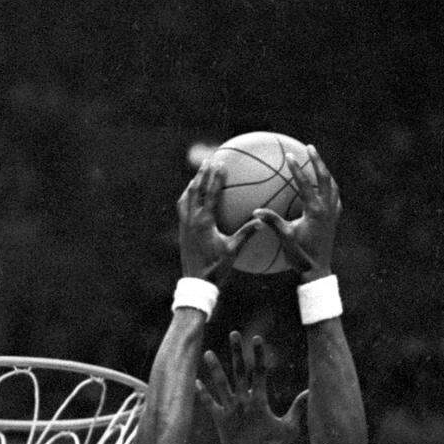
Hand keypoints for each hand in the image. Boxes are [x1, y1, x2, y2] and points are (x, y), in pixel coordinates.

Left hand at [178, 160, 258, 283]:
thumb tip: (262, 221)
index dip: (216, 177)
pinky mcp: (182, 232)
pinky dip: (188, 197)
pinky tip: (193, 196)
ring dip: (193, 183)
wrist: (197, 284)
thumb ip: (246, 234)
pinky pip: (182, 208)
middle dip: (202, 173)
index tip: (221, 162)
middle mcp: (191, 220)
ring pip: (186, 197)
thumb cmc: (216, 269)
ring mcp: (184, 225)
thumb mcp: (233, 251)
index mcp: (204, 222)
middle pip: (195, 190)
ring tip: (199, 173)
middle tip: (208, 158)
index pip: (210, 193)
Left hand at [199, 332, 307, 443]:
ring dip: (214, 368)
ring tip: (207, 352)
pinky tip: (196, 382)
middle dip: (236, 351)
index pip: (259, 372)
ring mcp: (230, 411)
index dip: (258, 354)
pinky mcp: (220, 421)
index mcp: (259, 401)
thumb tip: (308, 392)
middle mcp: (243, 402)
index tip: (256, 338)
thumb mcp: (290, 428)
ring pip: (221, 385)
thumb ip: (298, 408)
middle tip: (234, 334)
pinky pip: (210, 405)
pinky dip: (203, 394)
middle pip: (239, 372)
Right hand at [251, 144, 340, 277]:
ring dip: (326, 173)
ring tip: (318, 164)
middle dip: (317, 161)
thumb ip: (272, 223)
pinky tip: (325, 189)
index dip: (296, 168)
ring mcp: (333, 214)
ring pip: (333, 186)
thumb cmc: (300, 257)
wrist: (318, 272)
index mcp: (315, 211)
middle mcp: (327, 209)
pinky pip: (335, 199)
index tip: (289, 156)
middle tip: (310, 147)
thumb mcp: (285, 238)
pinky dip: (330, 190)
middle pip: (325, 177)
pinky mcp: (334, 221)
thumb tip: (256, 211)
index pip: (305, 183)